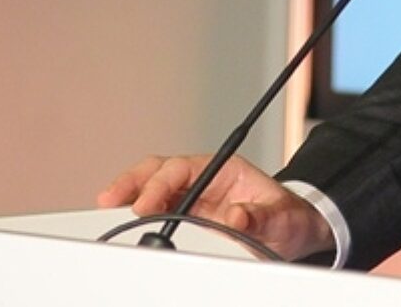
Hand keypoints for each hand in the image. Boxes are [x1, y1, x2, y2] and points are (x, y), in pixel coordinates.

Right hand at [98, 154, 334, 260]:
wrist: (294, 231)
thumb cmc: (288, 218)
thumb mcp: (281, 218)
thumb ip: (261, 217)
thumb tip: (236, 216)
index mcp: (226, 170)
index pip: (183, 168)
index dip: (161, 183)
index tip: (145, 204)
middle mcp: (205, 179)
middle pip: (160, 171)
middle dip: (133, 182)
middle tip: (109, 200)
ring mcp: (195, 197)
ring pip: (153, 186)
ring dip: (129, 193)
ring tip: (106, 206)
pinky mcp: (189, 216)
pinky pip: (158, 208)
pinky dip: (138, 212)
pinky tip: (123, 221)